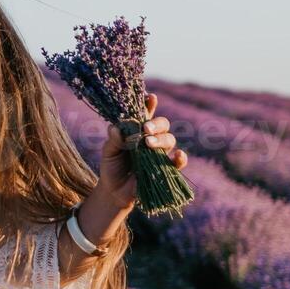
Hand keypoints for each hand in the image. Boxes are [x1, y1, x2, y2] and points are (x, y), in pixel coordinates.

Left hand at [95, 92, 186, 209]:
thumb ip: (113, 140)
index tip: (151, 97)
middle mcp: (151, 138)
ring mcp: (160, 153)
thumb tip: (115, 128)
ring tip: (148, 144)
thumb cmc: (112, 166)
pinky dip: (181, 158)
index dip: (150, 104)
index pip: (146, 114)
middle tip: (146, 129)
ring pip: (170, 139)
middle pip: (162, 124)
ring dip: (161, 139)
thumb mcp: (108, 153)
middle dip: (156, 124)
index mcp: (137, 130)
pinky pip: (178, 162)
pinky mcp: (166, 168)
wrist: (115, 190)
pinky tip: (178, 155)